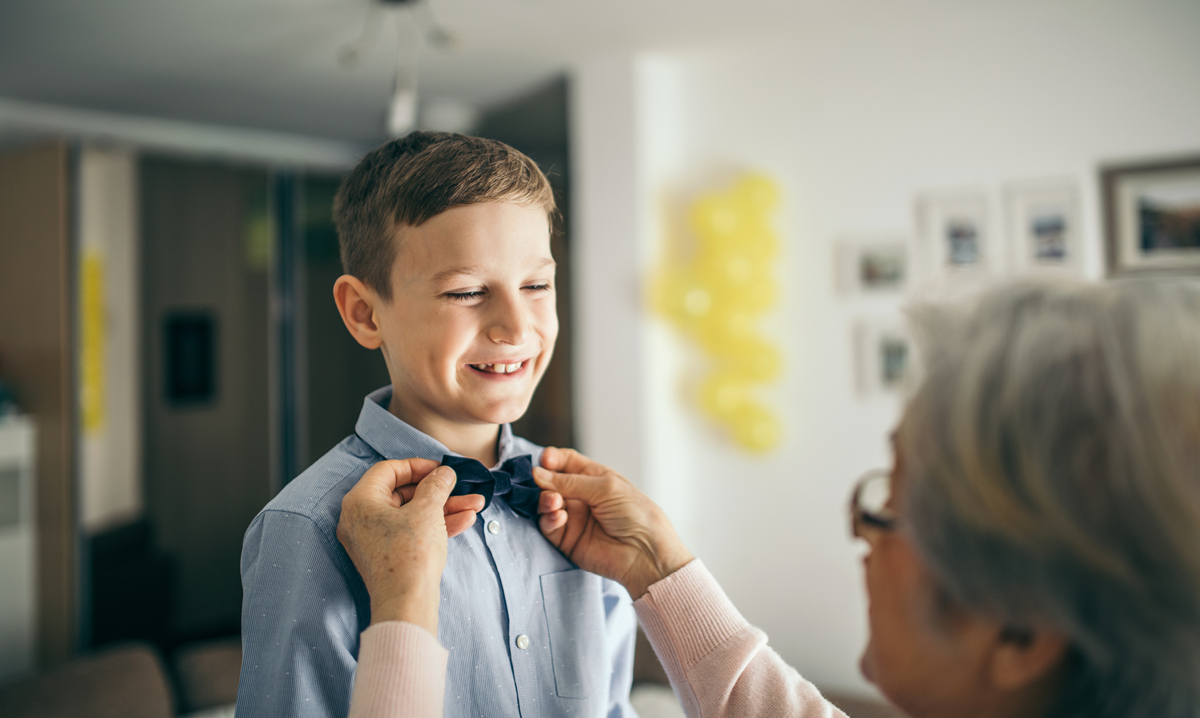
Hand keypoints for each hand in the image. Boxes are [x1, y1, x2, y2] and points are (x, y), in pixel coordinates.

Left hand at [337, 459, 485, 633]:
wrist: (406, 604)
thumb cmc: (410, 556)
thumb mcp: (427, 510)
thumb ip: (436, 485)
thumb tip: (443, 474)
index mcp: (360, 501)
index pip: (388, 470)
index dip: (418, 466)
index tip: (441, 469)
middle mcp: (360, 519)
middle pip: (404, 494)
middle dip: (439, 491)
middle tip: (463, 489)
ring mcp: (372, 540)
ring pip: (412, 514)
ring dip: (444, 508)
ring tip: (475, 506)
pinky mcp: (386, 556)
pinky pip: (411, 532)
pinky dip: (435, 526)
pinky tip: (465, 521)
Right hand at [535, 448, 693, 598]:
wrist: (645, 554)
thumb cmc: (636, 514)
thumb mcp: (605, 488)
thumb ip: (570, 481)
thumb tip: (537, 474)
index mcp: (594, 478)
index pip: (565, 462)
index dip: (552, 460)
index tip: (543, 461)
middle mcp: (581, 496)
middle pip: (550, 483)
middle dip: (544, 482)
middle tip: (541, 484)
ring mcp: (573, 518)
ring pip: (545, 504)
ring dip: (545, 501)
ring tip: (554, 503)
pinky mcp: (567, 540)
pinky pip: (548, 526)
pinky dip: (549, 520)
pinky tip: (559, 517)